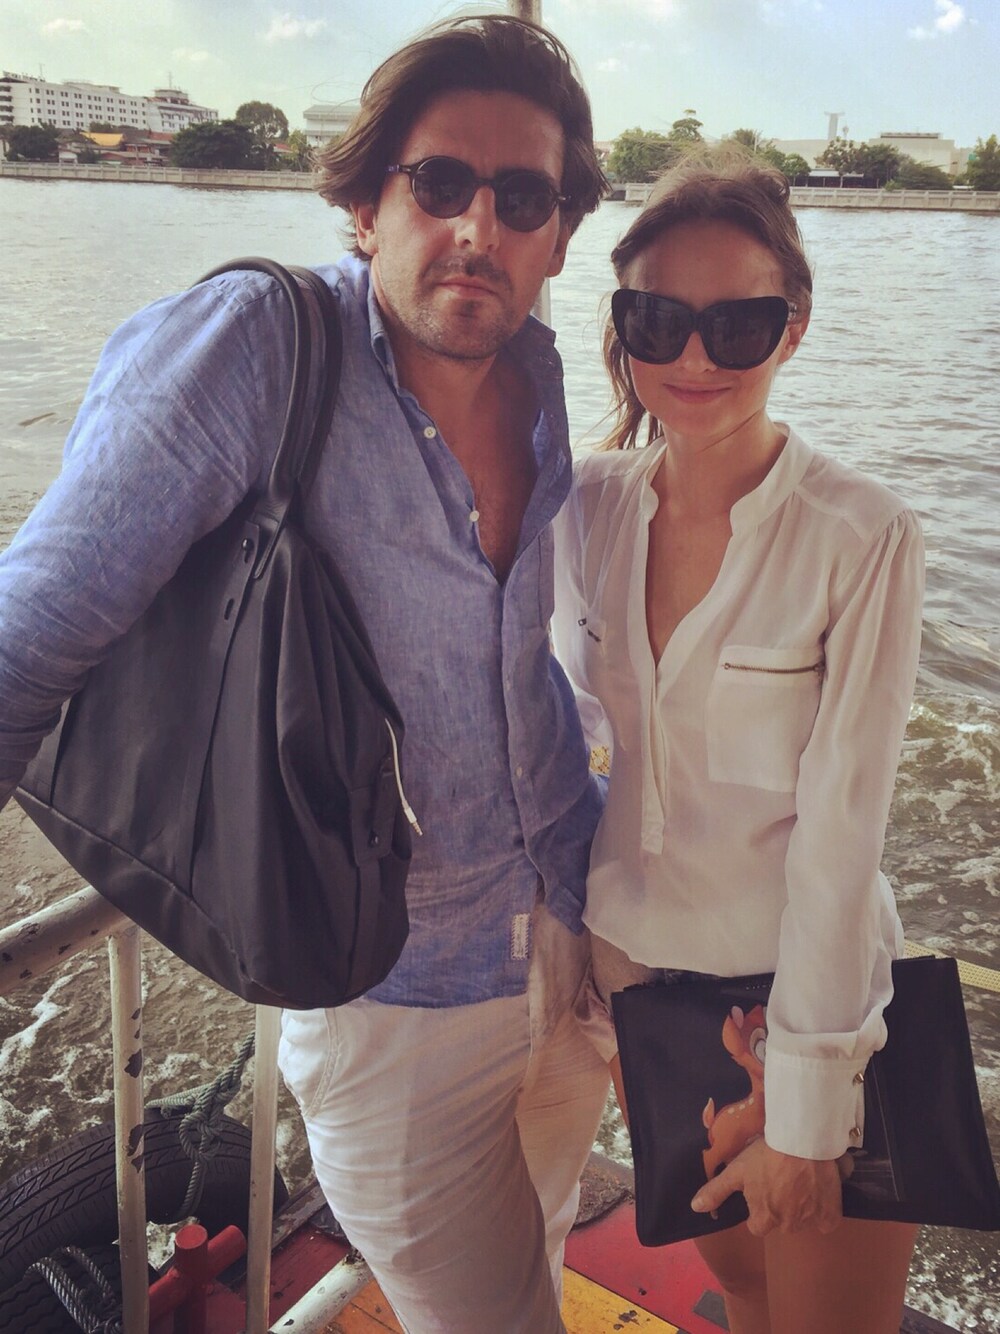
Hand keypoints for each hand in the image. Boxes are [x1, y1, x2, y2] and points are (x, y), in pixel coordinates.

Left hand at [690, 1138, 850, 1236]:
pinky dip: (824, 1210)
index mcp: (764, 1219)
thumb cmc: (765, 1155)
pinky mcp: (830, 1214)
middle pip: (781, 1223)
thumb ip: (716, 1191)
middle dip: (780, 1207)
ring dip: (801, 1207)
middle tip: (782, 1180)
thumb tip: (695, 1208)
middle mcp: (787, 1226)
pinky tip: (818, 1191)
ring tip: (799, 1179)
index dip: (758, 1209)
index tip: (763, 1190)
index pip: (757, 1226)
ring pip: (803, 1221)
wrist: (802, 1140)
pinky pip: (826, 1221)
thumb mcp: (736, 1171)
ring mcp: (810, 1221)